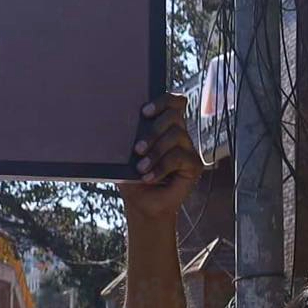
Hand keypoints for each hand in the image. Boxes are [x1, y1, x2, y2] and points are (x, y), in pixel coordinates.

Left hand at [118, 95, 203, 222]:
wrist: (142, 206)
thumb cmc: (133, 179)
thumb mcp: (124, 157)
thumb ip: (124, 141)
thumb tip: (114, 127)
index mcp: (163, 127)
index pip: (172, 102)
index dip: (162, 101)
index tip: (144, 112)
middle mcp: (178, 134)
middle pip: (175, 115)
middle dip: (154, 130)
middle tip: (137, 148)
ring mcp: (187, 149)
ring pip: (177, 135)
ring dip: (156, 151)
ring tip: (141, 167)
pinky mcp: (194, 165)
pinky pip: (179, 157)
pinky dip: (161, 167)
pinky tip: (149, 177)